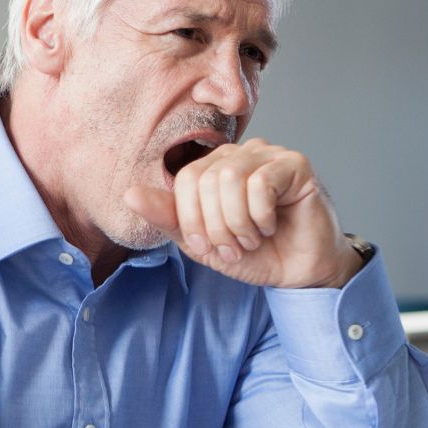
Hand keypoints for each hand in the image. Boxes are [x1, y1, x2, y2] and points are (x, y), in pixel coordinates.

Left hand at [123, 139, 361, 288]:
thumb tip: (129, 195)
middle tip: (233, 248)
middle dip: (215, 226)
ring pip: (231, 178)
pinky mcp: (295, 164)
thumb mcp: (202, 243)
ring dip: (238, 223)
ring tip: (251, 239)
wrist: (299, 273)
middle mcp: (240, 154)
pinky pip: (262, 182)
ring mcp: (269, 155)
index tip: (207, 247)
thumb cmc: (255, 254)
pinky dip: (260, 216)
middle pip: (206, 179)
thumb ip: (167, 218)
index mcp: (215, 168)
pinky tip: (270, 226)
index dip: (191, 219)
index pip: (185, 179)